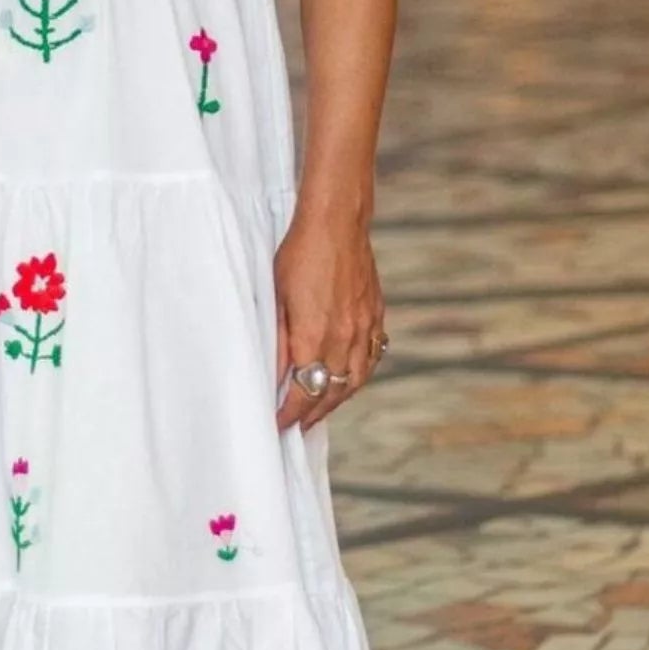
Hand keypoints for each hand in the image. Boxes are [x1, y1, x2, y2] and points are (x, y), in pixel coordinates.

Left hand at [274, 207, 384, 433]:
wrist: (337, 223)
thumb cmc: (298, 255)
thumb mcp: (276, 298)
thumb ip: (276, 342)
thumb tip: (273, 378)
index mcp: (315, 337)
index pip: (303, 392)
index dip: (289, 414)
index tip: (278, 425)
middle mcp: (344, 339)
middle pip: (330, 393)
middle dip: (311, 414)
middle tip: (295, 426)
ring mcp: (364, 329)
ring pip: (353, 381)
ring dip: (335, 401)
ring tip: (318, 411)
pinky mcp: (375, 316)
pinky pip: (370, 359)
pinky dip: (356, 378)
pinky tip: (346, 381)